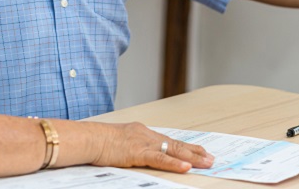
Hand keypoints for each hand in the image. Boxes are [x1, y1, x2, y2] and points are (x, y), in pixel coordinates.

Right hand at [94, 122, 212, 172]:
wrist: (88, 138)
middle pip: (176, 143)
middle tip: (210, 158)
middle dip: (195, 151)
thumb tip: (134, 153)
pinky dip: (175, 163)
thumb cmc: (97, 141)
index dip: (185, 146)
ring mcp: (144, 143)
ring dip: (192, 157)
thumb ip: (130, 146)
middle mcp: (146, 135)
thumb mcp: (118, 141)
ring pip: (173, 150)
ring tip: (207, 163)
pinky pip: (160, 159)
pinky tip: (187, 167)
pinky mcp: (138, 153)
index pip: (168, 139)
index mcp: (142, 132)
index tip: (198, 150)